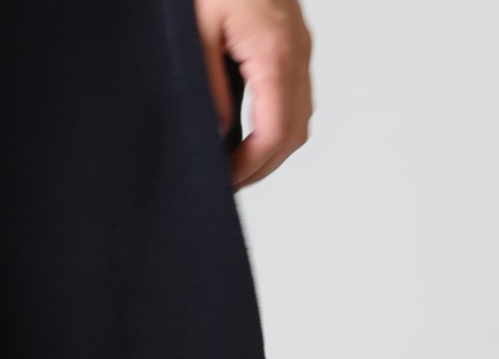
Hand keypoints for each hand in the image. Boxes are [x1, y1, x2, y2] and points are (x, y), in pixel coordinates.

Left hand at [195, 0, 313, 187]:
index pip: (274, 132)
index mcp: (275, 53)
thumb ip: (209, 88)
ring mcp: (301, 46)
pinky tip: (247, 133)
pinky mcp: (294, 42)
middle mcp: (297, 52)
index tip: (224, 182)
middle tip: (229, 184)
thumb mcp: (197, 34)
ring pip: (301, 116)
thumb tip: (217, 137)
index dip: (250, 167)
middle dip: (264, 166)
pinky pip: (296, 95)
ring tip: (237, 165)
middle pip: (296, 132)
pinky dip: (277, 123)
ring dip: (273, 148)